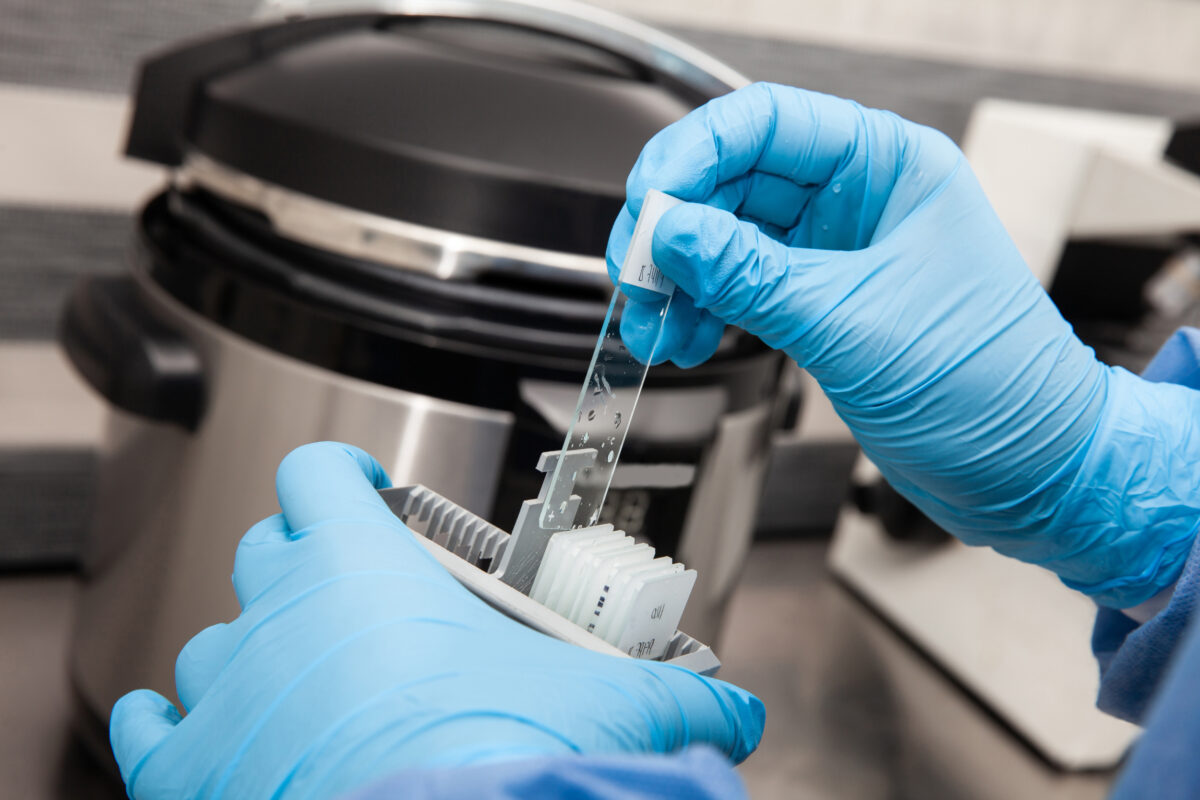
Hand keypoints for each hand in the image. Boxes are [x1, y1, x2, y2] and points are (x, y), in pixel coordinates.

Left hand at [109, 442, 762, 798]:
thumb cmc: (497, 757)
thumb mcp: (606, 703)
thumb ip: (679, 697)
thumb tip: (734, 714)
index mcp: (363, 566)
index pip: (321, 472)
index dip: (343, 472)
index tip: (371, 490)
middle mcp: (280, 614)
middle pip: (269, 549)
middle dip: (308, 563)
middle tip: (363, 604)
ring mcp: (228, 691)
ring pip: (215, 638)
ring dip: (255, 651)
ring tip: (309, 684)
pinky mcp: (189, 773)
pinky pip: (152, 726)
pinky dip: (174, 725)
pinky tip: (206, 732)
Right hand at [608, 83, 1199, 605]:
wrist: (1027, 471)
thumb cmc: (989, 387)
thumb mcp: (851, 322)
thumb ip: (750, 275)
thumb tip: (670, 233)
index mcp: (888, 167)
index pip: (765, 123)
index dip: (692, 155)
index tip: (647, 204)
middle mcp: (857, 199)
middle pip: (731, 182)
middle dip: (673, 230)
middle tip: (636, 276)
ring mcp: (834, 253)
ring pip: (724, 239)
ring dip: (678, 280)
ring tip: (654, 326)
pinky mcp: (818, 302)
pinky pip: (737, 287)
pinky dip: (701, 312)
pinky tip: (684, 340)